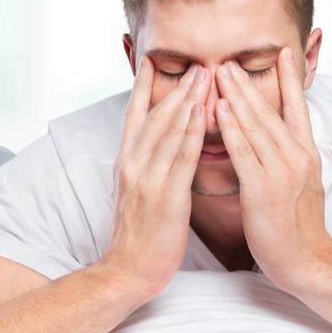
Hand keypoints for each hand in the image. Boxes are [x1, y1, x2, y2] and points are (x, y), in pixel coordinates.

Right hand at [106, 56, 210, 297]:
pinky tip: (203, 114)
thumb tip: (160, 146)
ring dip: (188, 100)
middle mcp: (133, 165)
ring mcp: (147, 179)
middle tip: (196, 63)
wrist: (127, 271)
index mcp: (126, 163)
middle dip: (177, 87)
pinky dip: (192, 133)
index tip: (150, 61)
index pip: (134, 116)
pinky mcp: (164, 196)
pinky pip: (181, 158)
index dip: (141, 88)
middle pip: (156, 116)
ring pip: (169, 131)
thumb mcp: (136, 192)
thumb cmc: (139, 235)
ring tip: (205, 76)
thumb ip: (147, 166)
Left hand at [214, 48, 331, 288]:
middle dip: (249, 83)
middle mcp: (297, 157)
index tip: (283, 52)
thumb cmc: (299, 227)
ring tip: (221, 73)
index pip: (299, 108)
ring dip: (237, 97)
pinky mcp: (264, 189)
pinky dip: (230, 129)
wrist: (308, 262)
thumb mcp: (303, 183)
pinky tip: (218, 111)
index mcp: (307, 154)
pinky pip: (243, 152)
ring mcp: (282, 172)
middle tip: (231, 59)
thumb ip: (289, 158)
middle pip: (271, 111)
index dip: (290, 79)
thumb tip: (274, 139)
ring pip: (256, 126)